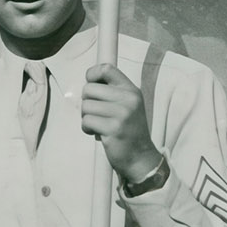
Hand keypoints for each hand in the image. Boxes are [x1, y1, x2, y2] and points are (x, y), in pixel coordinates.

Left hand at [81, 65, 161, 183]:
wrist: (140, 158)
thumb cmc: (128, 131)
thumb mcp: (127, 107)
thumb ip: (112, 93)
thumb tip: (88, 82)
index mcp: (131, 91)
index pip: (106, 68)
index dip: (92, 74)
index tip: (91, 85)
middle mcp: (128, 99)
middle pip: (89, 89)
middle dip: (86, 102)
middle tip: (96, 114)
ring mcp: (122, 114)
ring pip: (86, 106)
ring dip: (87, 117)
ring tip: (99, 125)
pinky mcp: (113, 128)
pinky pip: (86, 121)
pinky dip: (87, 128)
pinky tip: (97, 133)